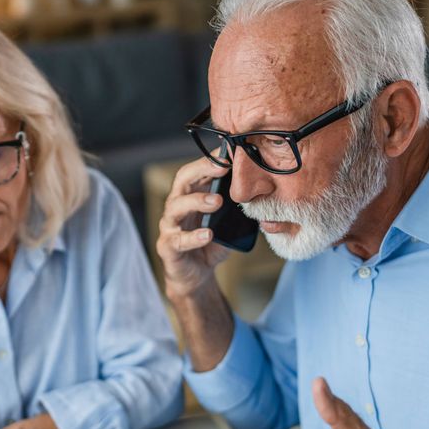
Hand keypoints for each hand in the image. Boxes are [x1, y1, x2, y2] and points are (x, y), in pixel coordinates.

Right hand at [156, 157, 232, 299]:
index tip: (230, 152)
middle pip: (183, 181)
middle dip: (201, 170)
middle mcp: (177, 206)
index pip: (198, 171)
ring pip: (176, 207)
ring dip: (196, 201)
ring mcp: (170, 226)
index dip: (211, 160)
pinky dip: (193, 237)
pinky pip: (178, 240)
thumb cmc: (211, 243)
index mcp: (191, 195)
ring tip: (216, 202)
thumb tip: (259, 189)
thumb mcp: (228, 222)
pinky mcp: (168, 247)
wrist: (196, 275)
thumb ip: (236, 206)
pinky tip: (207, 235)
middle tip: (222, 168)